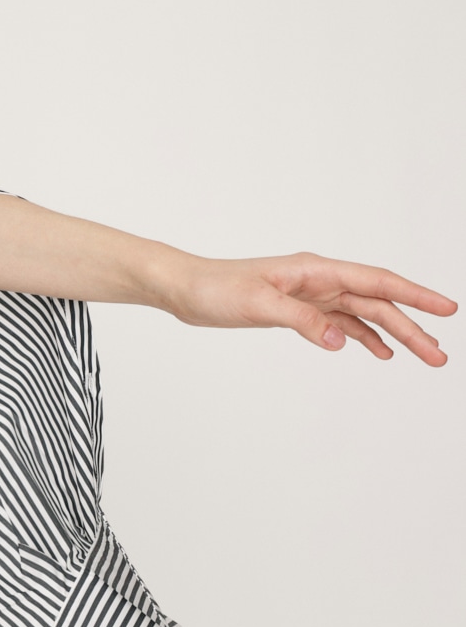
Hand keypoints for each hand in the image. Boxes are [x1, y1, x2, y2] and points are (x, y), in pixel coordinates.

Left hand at [159, 250, 457, 364]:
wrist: (187, 289)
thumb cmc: (216, 289)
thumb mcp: (258, 304)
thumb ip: (302, 320)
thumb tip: (342, 340)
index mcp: (316, 270)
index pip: (377, 281)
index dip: (414, 295)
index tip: (446, 309)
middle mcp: (319, 280)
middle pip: (378, 302)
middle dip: (412, 326)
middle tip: (439, 356)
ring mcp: (310, 295)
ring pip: (364, 315)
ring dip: (393, 335)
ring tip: (422, 356)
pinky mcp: (297, 310)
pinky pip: (341, 323)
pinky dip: (363, 337)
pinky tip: (379, 353)